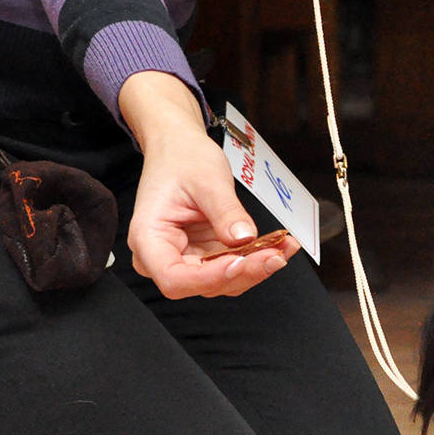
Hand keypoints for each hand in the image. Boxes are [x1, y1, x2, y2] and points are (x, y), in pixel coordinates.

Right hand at [119, 72, 299, 298]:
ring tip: (284, 247)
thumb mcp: (207, 180)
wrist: (181, 150)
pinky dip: (258, 259)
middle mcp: (164, 256)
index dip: (209, 278)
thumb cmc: (182, 159)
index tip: (240, 261)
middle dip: (244, 272)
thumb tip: (244, 238)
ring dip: (257, 268)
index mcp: (149, 238)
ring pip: (224, 281)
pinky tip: (281, 245)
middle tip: (276, 255)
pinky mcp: (208, 257)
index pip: (175, 278)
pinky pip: (234, 267)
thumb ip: (225, 211)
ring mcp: (187, 259)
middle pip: (203, 284)